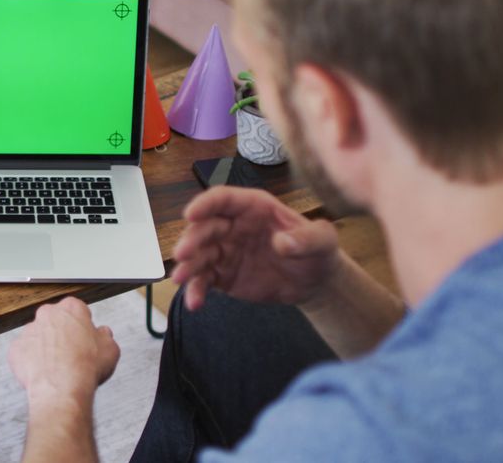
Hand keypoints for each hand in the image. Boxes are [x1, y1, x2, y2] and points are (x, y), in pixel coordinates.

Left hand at [8, 297, 119, 404]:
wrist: (62, 388)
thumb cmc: (84, 367)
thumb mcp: (110, 349)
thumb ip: (105, 336)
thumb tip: (103, 335)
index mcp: (71, 308)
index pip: (77, 310)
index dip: (82, 325)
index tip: (84, 336)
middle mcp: (47, 314)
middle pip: (54, 320)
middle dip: (61, 333)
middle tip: (71, 352)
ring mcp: (29, 330)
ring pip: (38, 335)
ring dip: (45, 346)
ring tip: (56, 365)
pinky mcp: (16, 348)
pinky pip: (24, 352)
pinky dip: (31, 360)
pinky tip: (43, 371)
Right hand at [172, 186, 342, 309]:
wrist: (314, 282)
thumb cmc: (317, 251)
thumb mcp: (322, 240)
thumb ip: (307, 238)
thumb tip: (282, 243)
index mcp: (253, 208)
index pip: (223, 199)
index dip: (205, 204)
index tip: (190, 214)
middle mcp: (233, 226)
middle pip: (204, 227)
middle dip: (192, 239)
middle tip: (183, 254)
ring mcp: (225, 251)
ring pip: (198, 255)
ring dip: (187, 265)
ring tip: (180, 279)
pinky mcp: (222, 276)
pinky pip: (204, 281)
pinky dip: (196, 290)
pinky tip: (195, 303)